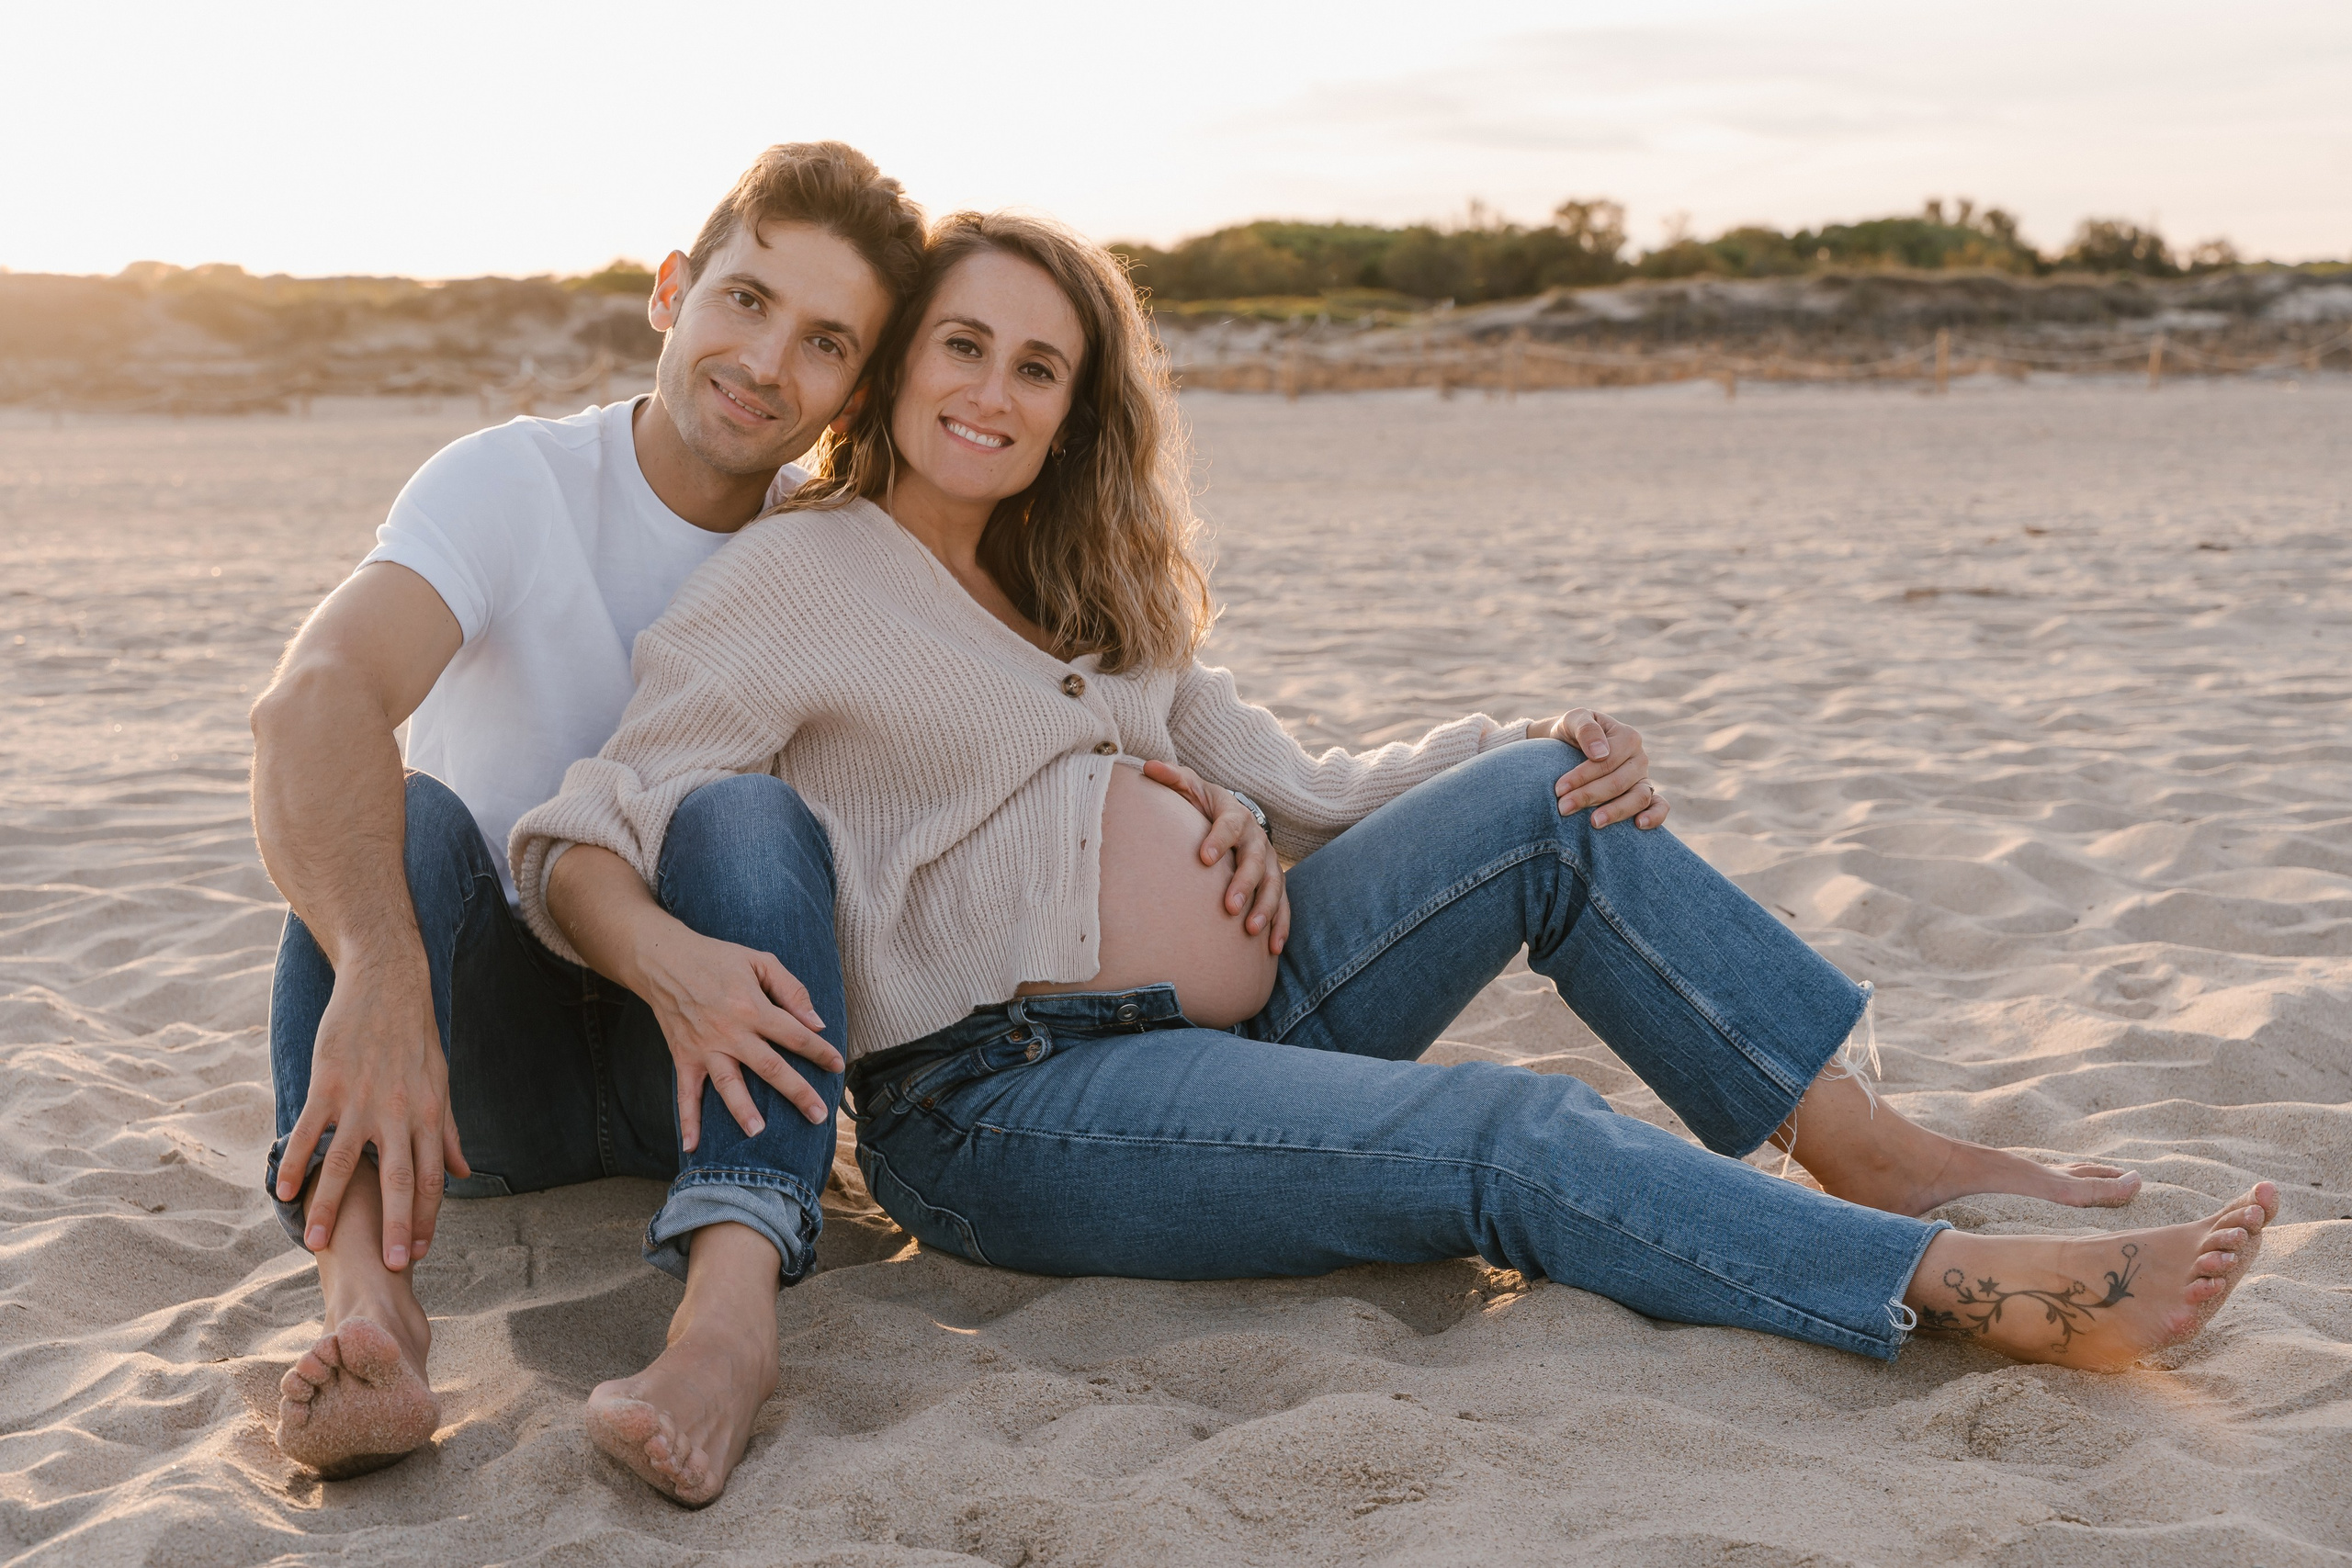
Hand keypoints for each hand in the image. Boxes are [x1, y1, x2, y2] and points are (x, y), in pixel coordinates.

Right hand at [275, 961, 468, 1270]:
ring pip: (344, 1164)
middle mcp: (397, 1113)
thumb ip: (448, 1133)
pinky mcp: (327, 1084)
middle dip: (394, 1226)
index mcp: (428, 1115)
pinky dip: (294, 1162)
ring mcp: (360, 1100)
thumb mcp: (440, 1084)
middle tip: (388, 1267)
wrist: (387, 984)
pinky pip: (309, 1132)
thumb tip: (464, 1175)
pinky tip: (283, 1193)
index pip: (431, 1179)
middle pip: (397, 1179)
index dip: (425, 1218)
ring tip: (318, 1244)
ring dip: (331, 1207)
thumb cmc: (415, 1038)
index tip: (417, 1253)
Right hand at [632, 924, 841, 1149]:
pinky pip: (685, 1094)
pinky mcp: (683, 1057)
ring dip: (744, 1111)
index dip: (820, 1051)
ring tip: (760, 1133)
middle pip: (771, 1068)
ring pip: (730, 1085)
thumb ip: (792, 990)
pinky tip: (692, 1146)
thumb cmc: (717, 958)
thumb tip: (816, 1022)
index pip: (795, 1035)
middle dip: (798, 1093)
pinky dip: (687, 1121)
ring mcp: (705, 1047)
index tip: (837, 1066)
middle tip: (819, 1116)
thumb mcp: (760, 961)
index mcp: (753, 1007)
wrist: (663, 959)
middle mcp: (731, 1032)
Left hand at [1140, 759, 1290, 954]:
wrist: (1231, 814)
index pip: (1228, 825)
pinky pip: (1283, 905)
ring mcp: (1269, 862)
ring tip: (1251, 931)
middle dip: (1244, 883)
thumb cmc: (1202, 805)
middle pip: (1256, 861)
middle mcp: (1256, 838)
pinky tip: (1272, 949)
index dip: (1219, 840)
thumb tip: (1148, 767)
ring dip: (1266, 908)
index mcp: (1234, 814)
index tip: (1203, 859)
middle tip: (1229, 906)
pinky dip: (1281, 925)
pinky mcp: (1275, 882)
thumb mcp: (1189, 787)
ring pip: (1274, 885)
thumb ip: (1171, 778)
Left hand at [1534, 709, 1669, 828]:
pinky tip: (1638, 825)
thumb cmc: (1571, 732)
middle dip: (1589, 796)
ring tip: (1593, 822)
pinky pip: (1659, 806)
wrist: (1569, 746)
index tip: (1559, 788)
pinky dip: (1654, 816)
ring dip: (1616, 812)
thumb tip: (1599, 754)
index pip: (1607, 761)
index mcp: (1627, 737)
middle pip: (1619, 782)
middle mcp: (1640, 758)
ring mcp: (1643, 778)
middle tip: (1563, 807)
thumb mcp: (1573, 721)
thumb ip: (1586, 729)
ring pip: (1639, 797)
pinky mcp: (1645, 795)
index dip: (1583, 776)